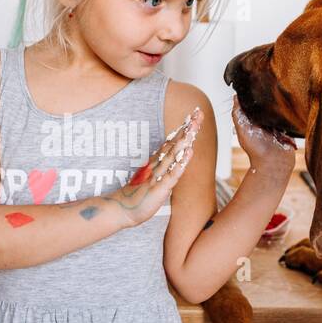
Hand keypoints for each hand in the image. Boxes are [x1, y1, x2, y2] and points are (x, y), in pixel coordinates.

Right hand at [108, 106, 200, 227]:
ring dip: (185, 140)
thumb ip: (160, 169)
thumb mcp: (151, 178)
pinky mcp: (159, 187)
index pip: (172, 142)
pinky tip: (190, 152)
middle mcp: (158, 165)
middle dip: (187, 128)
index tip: (193, 115)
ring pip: (174, 154)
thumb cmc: (138, 196)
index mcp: (157, 162)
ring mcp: (158, 174)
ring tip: (194, 126)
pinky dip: (182, 163)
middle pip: (175, 143)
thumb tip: (171, 160)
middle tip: (198, 113)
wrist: (123, 210)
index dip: (183, 129)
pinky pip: (172, 174)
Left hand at [232, 96, 295, 180]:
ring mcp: (276, 125)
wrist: (275, 163)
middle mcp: (263, 122)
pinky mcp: (286, 128)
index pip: (252, 104)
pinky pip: (288, 116)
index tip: (256, 85)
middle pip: (265, 105)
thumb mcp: (242, 130)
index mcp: (252, 122)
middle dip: (267, 99)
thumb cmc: (257, 150)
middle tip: (270, 90)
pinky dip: (288, 112)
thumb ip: (237, 115)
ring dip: (279, 105)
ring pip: (277, 109)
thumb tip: (235, 97)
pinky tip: (287, 108)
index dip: (253, 96)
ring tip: (280, 98)